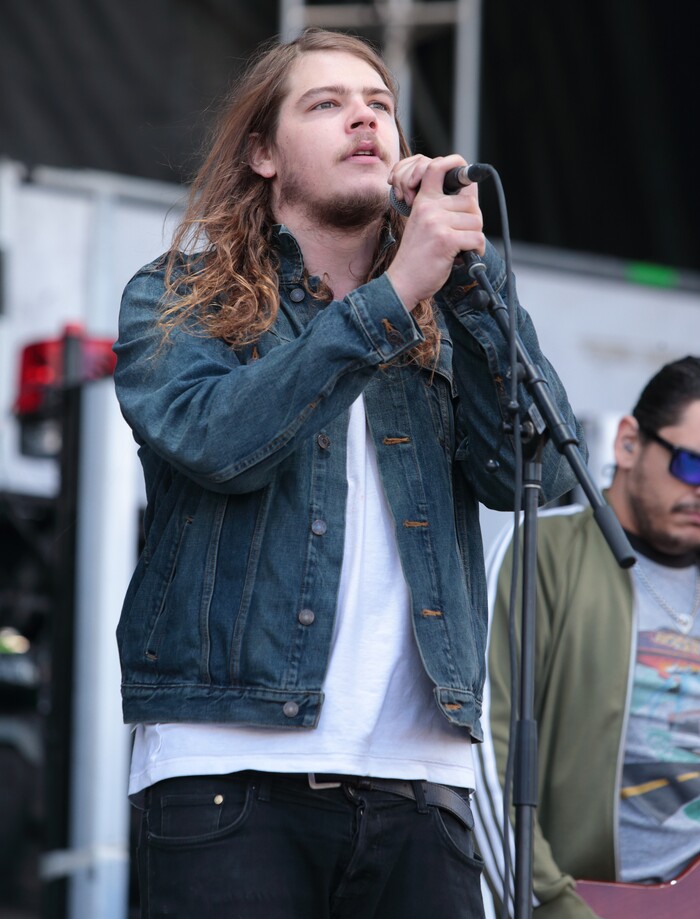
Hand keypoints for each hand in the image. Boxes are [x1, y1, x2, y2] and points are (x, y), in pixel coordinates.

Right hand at [386, 154, 484, 310]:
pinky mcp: (446, 239)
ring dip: (474, 237)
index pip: (437, 167)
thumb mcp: (422, 223)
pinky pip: (477, 238)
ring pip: (476, 221)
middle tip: (461, 235)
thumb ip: (439, 207)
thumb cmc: (416, 255)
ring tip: (460, 247)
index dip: (455, 164)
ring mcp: (437, 222)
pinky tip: (465, 255)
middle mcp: (429, 207)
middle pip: (471, 202)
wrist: (403, 280)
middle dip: (472, 221)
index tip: (465, 173)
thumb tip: (470, 198)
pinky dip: (477, 249)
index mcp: (423, 200)